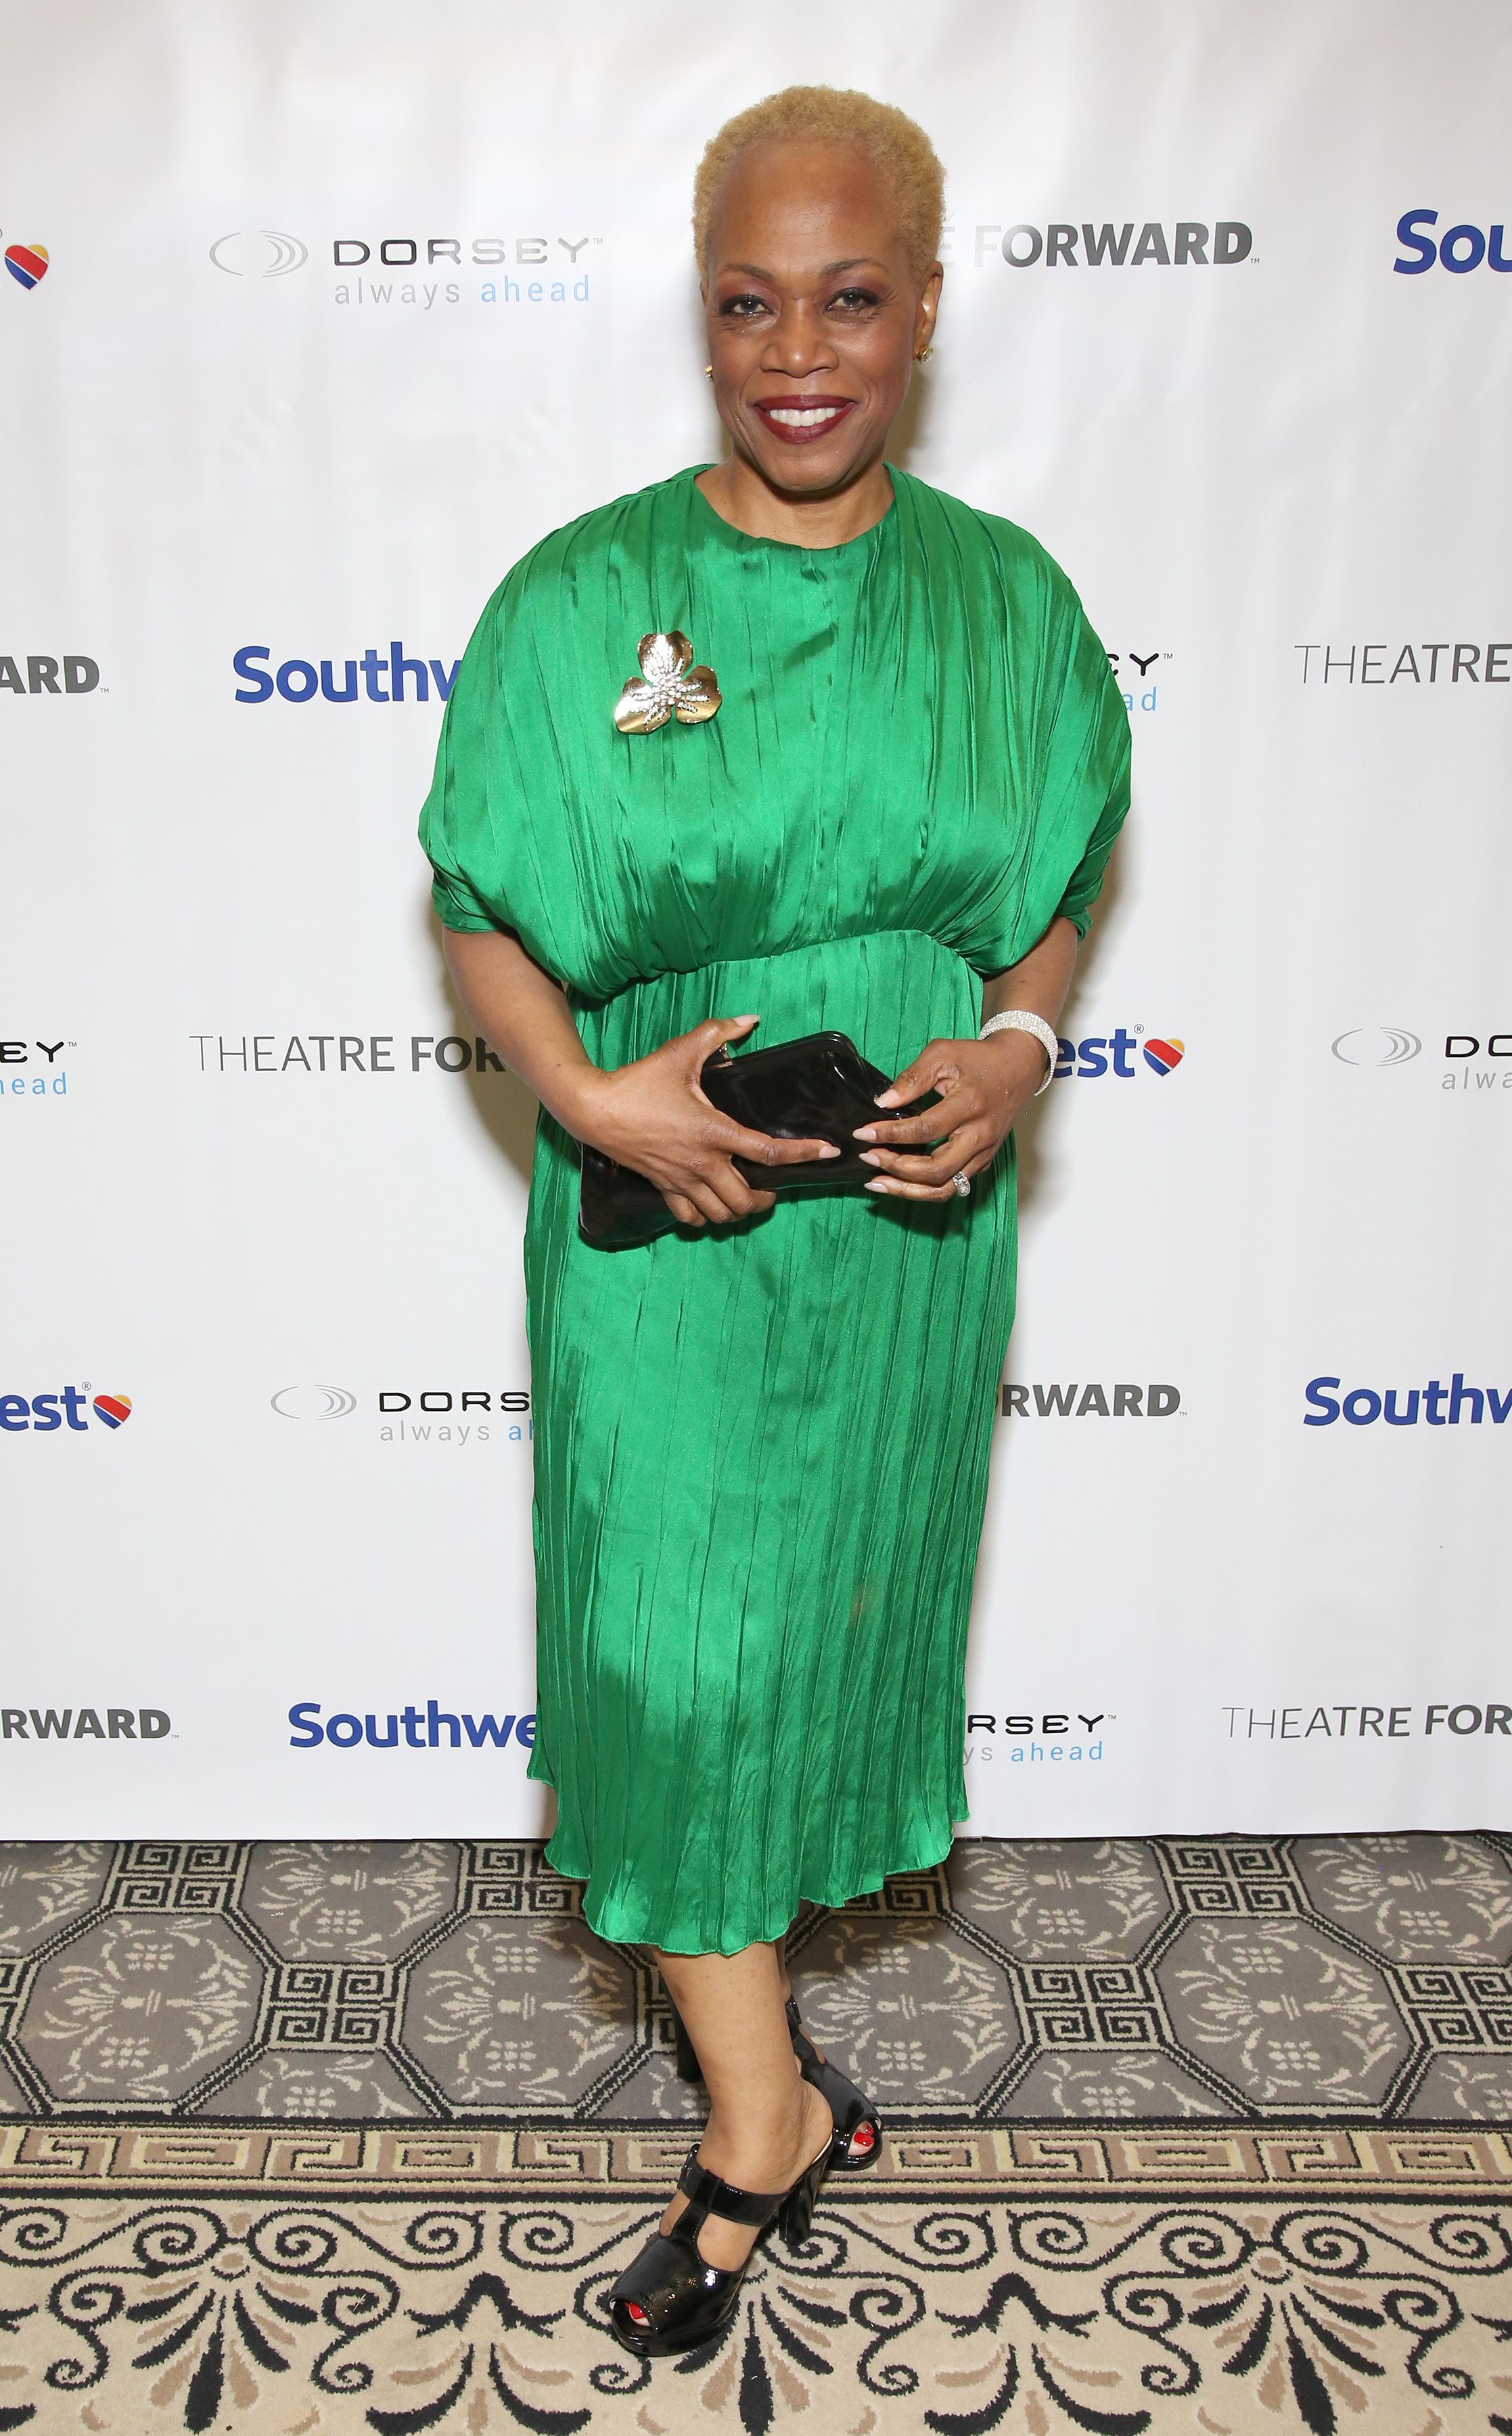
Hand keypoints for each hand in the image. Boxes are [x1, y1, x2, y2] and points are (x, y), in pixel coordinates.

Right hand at [569, 1015, 839, 1227]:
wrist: (595, 1109)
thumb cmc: (639, 1081)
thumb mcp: (681, 1051)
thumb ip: (718, 1032)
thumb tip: (750, 1019)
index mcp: (714, 1131)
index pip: (769, 1152)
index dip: (804, 1153)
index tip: (827, 1152)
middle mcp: (702, 1163)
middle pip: (746, 1199)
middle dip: (767, 1198)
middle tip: (775, 1187)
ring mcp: (682, 1180)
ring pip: (721, 1214)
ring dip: (739, 1210)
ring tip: (747, 1197)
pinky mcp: (663, 1187)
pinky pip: (690, 1217)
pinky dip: (705, 1217)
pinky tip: (710, 1204)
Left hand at [852, 1031, 1049, 1199]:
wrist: (1018, 1068)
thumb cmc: (979, 1059)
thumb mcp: (943, 1053)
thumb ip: (913, 1077)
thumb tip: (883, 1102)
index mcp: (970, 1105)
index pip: (925, 1130)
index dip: (890, 1134)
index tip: (864, 1132)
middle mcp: (980, 1135)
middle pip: (936, 1169)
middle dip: (896, 1168)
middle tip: (869, 1156)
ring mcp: (984, 1153)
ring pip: (944, 1188)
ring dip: (907, 1190)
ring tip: (877, 1182)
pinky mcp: (983, 1161)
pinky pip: (953, 1186)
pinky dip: (923, 1189)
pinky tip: (899, 1181)